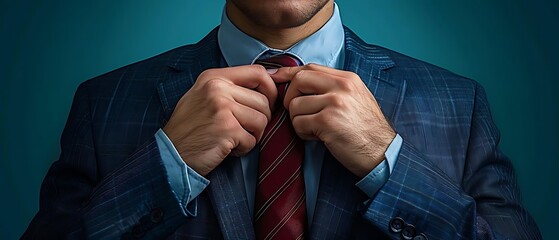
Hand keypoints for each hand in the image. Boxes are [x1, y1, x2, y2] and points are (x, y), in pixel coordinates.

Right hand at [163, 65, 276, 175]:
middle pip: (264, 100)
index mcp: (214, 77)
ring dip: (252, 135)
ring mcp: (222, 107)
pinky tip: (227, 148)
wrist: (169, 154)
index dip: (271, 88)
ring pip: (262, 120)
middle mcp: (217, 87)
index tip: (269, 103)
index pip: (258, 72)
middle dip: (260, 120)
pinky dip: (243, 148)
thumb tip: (269, 80)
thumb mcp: (204, 96)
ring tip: (233, 139)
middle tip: (243, 130)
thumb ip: (231, 87)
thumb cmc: (189, 128)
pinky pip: (252, 140)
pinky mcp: (227, 128)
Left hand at [270, 64, 395, 177]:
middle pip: (299, 80)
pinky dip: (303, 133)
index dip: (288, 73)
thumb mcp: (355, 100)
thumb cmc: (366, 130)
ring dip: (298, 121)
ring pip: (295, 105)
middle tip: (299, 114)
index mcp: (348, 79)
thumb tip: (301, 82)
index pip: (310, 67)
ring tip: (314, 130)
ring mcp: (335, 103)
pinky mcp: (328, 121)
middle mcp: (342, 86)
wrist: (383, 153)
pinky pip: (299, 123)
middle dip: (290, 98)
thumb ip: (333, 88)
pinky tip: (318, 138)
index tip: (274, 77)